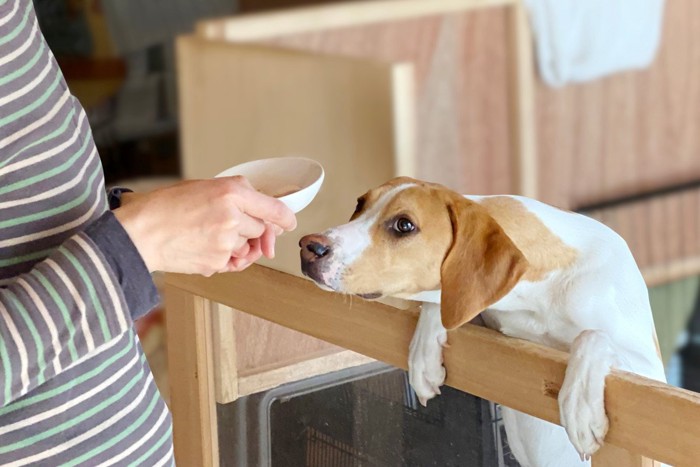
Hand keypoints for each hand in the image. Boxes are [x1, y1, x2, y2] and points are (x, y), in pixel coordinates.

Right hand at [114, 177, 295, 274]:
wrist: (138, 234)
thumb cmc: (165, 207)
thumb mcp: (203, 186)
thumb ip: (236, 194)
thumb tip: (264, 211)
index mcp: (230, 193)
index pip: (274, 209)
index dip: (285, 218)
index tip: (288, 223)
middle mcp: (232, 217)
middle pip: (261, 229)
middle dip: (250, 229)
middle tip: (225, 224)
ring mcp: (225, 242)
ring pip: (248, 247)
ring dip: (237, 245)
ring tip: (209, 236)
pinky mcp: (217, 263)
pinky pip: (233, 262)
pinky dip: (225, 258)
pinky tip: (204, 248)